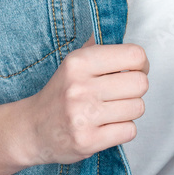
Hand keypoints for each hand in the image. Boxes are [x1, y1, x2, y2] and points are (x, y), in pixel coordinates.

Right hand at [18, 35, 149, 167]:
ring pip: (138, 108)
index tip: (135, 70)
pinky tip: (107, 126)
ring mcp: (84, 115)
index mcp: (79, 62)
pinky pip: (130, 131)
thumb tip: (120, 33)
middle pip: (140, 83)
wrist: (32, 129)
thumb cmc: (60, 93)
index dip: (142, 64)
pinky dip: (123, 129)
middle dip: (136, 89)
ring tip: (111, 110)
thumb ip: (97, 48)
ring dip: (130, 111)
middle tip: (123, 93)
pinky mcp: (88, 141)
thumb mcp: (73, 63)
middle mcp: (80, 87)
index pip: (134, 55)